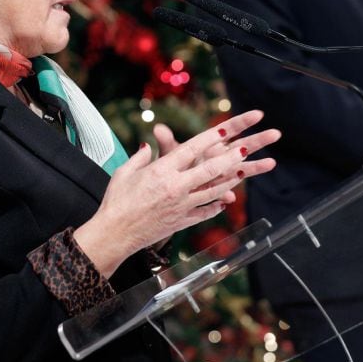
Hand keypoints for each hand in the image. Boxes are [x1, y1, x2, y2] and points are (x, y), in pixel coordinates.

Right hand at [74, 110, 278, 277]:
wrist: (115, 234)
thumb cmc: (116, 201)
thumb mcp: (125, 172)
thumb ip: (141, 157)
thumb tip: (148, 147)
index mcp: (161, 171)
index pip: (190, 149)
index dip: (211, 137)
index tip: (226, 128)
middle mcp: (175, 187)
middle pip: (209, 169)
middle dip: (230, 157)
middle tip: (247, 147)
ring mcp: (181, 206)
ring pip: (213, 190)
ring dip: (230, 179)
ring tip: (245, 169)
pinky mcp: (182, 222)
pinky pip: (204, 212)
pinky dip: (216, 205)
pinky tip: (226, 200)